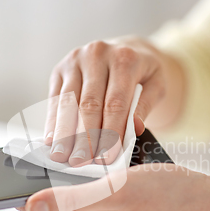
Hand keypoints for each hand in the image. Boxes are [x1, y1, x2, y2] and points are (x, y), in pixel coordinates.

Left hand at [17, 163, 209, 210]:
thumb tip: (31, 204)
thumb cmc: (167, 195)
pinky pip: (82, 199)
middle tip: (30, 156)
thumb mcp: (119, 191)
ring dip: (56, 182)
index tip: (9, 167)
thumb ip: (74, 199)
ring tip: (52, 158)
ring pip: (64, 202)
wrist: (202, 202)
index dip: (20, 190)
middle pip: (47, 208)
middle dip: (36, 183)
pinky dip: (75, 182)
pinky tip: (81, 167)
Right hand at [44, 36, 180, 166]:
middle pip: (89, 103)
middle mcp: (97, 54)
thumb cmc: (143, 73)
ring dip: (64, 132)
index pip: (116, 103)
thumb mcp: (157, 85)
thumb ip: (146, 106)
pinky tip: (52, 140)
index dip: (110, 133)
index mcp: (124, 58)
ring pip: (68, 101)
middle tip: (81, 161)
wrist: (128, 49)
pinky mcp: (60, 69)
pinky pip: (55, 99)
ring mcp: (75, 60)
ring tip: (62, 156)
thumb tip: (133, 128)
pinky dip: (53, 121)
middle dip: (84, 137)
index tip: (106, 157)